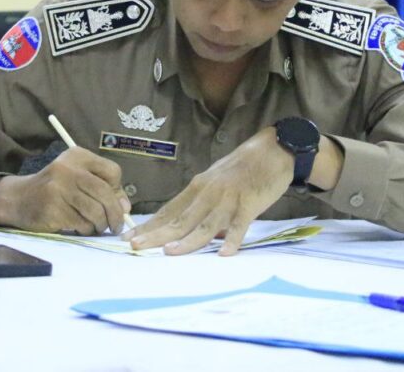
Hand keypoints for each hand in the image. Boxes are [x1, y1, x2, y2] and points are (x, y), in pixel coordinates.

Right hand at [0, 147, 130, 234]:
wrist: (18, 199)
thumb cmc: (55, 189)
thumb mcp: (77, 179)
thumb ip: (103, 188)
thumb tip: (125, 207)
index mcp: (77, 156)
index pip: (112, 171)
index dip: (118, 189)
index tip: (116, 202)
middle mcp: (68, 168)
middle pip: (105, 192)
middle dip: (115, 213)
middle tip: (117, 226)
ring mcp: (59, 188)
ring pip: (95, 211)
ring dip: (101, 224)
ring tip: (98, 228)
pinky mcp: (52, 208)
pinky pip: (81, 223)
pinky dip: (86, 229)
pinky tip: (81, 228)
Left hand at [124, 126, 291, 255]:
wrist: (274, 149)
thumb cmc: (244, 167)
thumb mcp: (217, 182)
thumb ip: (204, 204)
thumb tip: (192, 229)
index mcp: (198, 187)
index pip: (169, 210)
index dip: (149, 225)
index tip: (129, 237)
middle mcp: (208, 192)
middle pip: (180, 219)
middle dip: (156, 234)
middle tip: (135, 247)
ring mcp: (228, 199)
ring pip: (205, 224)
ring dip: (187, 240)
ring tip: (170, 253)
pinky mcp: (249, 204)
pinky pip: (239, 225)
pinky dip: (232, 239)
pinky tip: (224, 253)